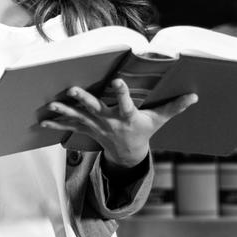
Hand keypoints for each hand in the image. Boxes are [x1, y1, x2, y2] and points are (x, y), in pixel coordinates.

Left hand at [40, 79, 197, 167]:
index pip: (126, 103)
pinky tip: (41, 120)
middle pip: (95, 109)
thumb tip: (194, 97)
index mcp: (127, 117)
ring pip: (78, 117)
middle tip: (72, 90)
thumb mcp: (160, 120)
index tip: (117, 81)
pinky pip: (70, 126)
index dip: (122, 92)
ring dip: (63, 111)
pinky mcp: (88, 129)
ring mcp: (96, 126)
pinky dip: (56, 123)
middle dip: (83, 100)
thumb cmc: (144, 131)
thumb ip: (174, 107)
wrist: (128, 155)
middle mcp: (110, 122)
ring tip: (50, 104)